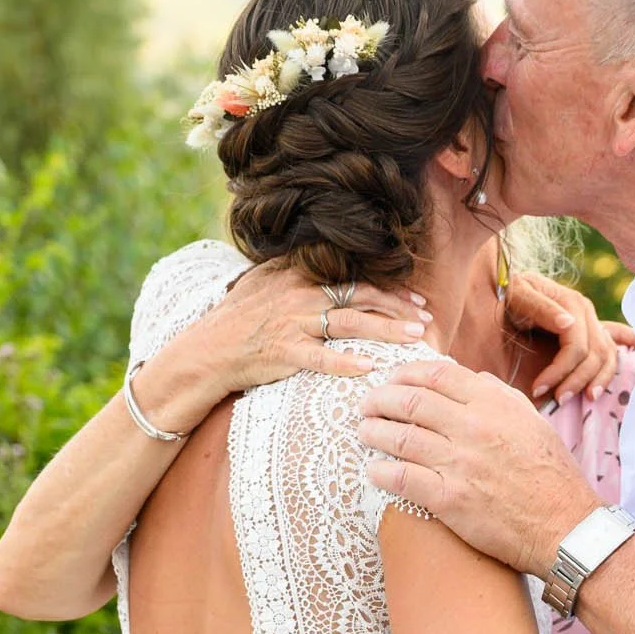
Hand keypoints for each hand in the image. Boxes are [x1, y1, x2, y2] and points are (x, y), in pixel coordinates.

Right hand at [134, 260, 432, 433]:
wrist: (207, 350)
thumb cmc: (239, 318)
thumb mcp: (265, 282)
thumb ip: (297, 273)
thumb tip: (328, 266)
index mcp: (300, 276)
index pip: (355, 278)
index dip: (389, 289)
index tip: (417, 298)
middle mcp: (300, 294)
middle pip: (361, 297)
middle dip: (398, 308)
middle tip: (427, 318)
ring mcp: (292, 322)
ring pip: (349, 323)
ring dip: (386, 330)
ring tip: (415, 338)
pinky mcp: (283, 350)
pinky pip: (320, 357)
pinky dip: (345, 362)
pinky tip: (371, 367)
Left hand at [359, 359, 600, 575]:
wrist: (565, 526)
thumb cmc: (551, 474)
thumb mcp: (533, 421)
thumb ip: (500, 396)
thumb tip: (471, 378)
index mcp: (493, 404)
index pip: (435, 375)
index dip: (405, 373)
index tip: (391, 380)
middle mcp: (474, 428)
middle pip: (410, 401)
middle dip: (379, 400)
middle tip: (366, 405)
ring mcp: (459, 463)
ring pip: (399, 437)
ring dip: (373, 432)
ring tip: (363, 432)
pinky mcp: (449, 499)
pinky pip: (401, 478)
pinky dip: (380, 471)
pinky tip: (373, 470)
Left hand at [503, 274, 624, 404]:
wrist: (512, 288)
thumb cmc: (511, 295)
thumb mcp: (518, 296)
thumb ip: (540, 308)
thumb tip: (567, 324)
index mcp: (572, 304)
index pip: (577, 347)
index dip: (560, 371)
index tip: (537, 389)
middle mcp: (587, 312)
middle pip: (595, 355)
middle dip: (577, 381)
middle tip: (557, 401)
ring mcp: (593, 322)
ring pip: (607, 356)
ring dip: (599, 380)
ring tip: (586, 399)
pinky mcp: (593, 331)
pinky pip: (612, 350)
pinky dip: (611, 368)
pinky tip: (611, 381)